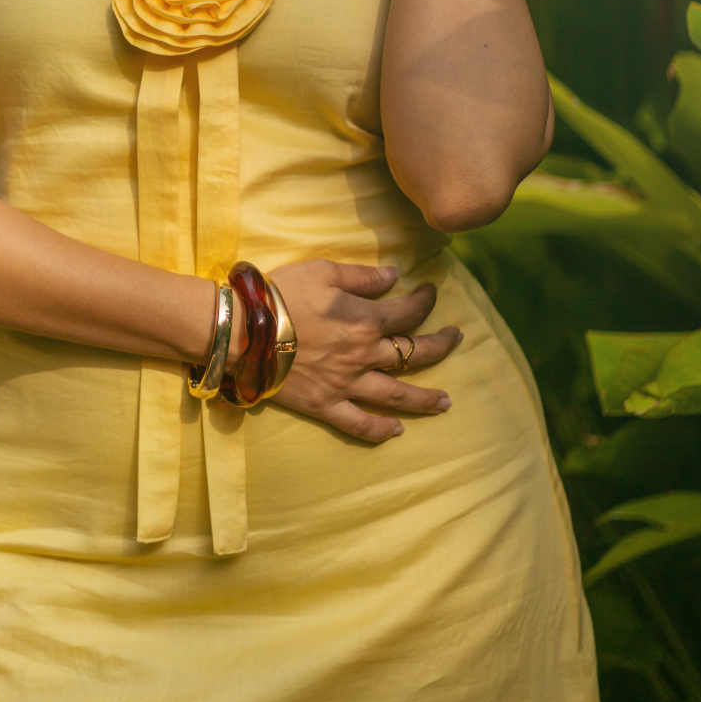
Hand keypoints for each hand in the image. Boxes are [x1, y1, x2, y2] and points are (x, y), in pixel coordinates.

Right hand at [249, 260, 460, 442]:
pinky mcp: (326, 404)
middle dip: (441, 346)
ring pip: (396, 394)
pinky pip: (359, 423)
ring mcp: (347, 383)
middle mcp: (364, 354)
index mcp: (366, 319)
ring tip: (446, 402)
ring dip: (425, 399)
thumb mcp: (323, 271)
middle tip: (457, 339)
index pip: (408, 311)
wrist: (243, 332)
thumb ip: (362, 277)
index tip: (432, 293)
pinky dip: (380, 430)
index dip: (425, 301)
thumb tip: (395, 276)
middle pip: (413, 353)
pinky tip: (398, 431)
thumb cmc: (281, 294)